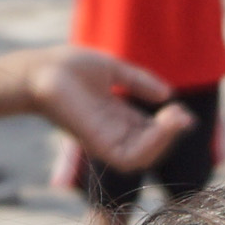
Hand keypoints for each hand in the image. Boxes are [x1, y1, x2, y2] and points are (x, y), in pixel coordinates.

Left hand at [16, 47, 189, 172]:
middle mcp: (113, 133)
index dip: (170, 124)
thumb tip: (168, 94)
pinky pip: (132, 157)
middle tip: (182, 115)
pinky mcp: (98, 145)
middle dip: (172, 133)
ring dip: (166, 141)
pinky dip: (152, 145)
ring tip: (177, 119)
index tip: (181, 111)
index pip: (150, 131)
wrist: (41, 71)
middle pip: (151, 146)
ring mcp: (105, 141)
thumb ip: (140, 81)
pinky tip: (163, 125)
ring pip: (145, 157)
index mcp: (117, 117)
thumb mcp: (114, 70)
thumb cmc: (69, 67)